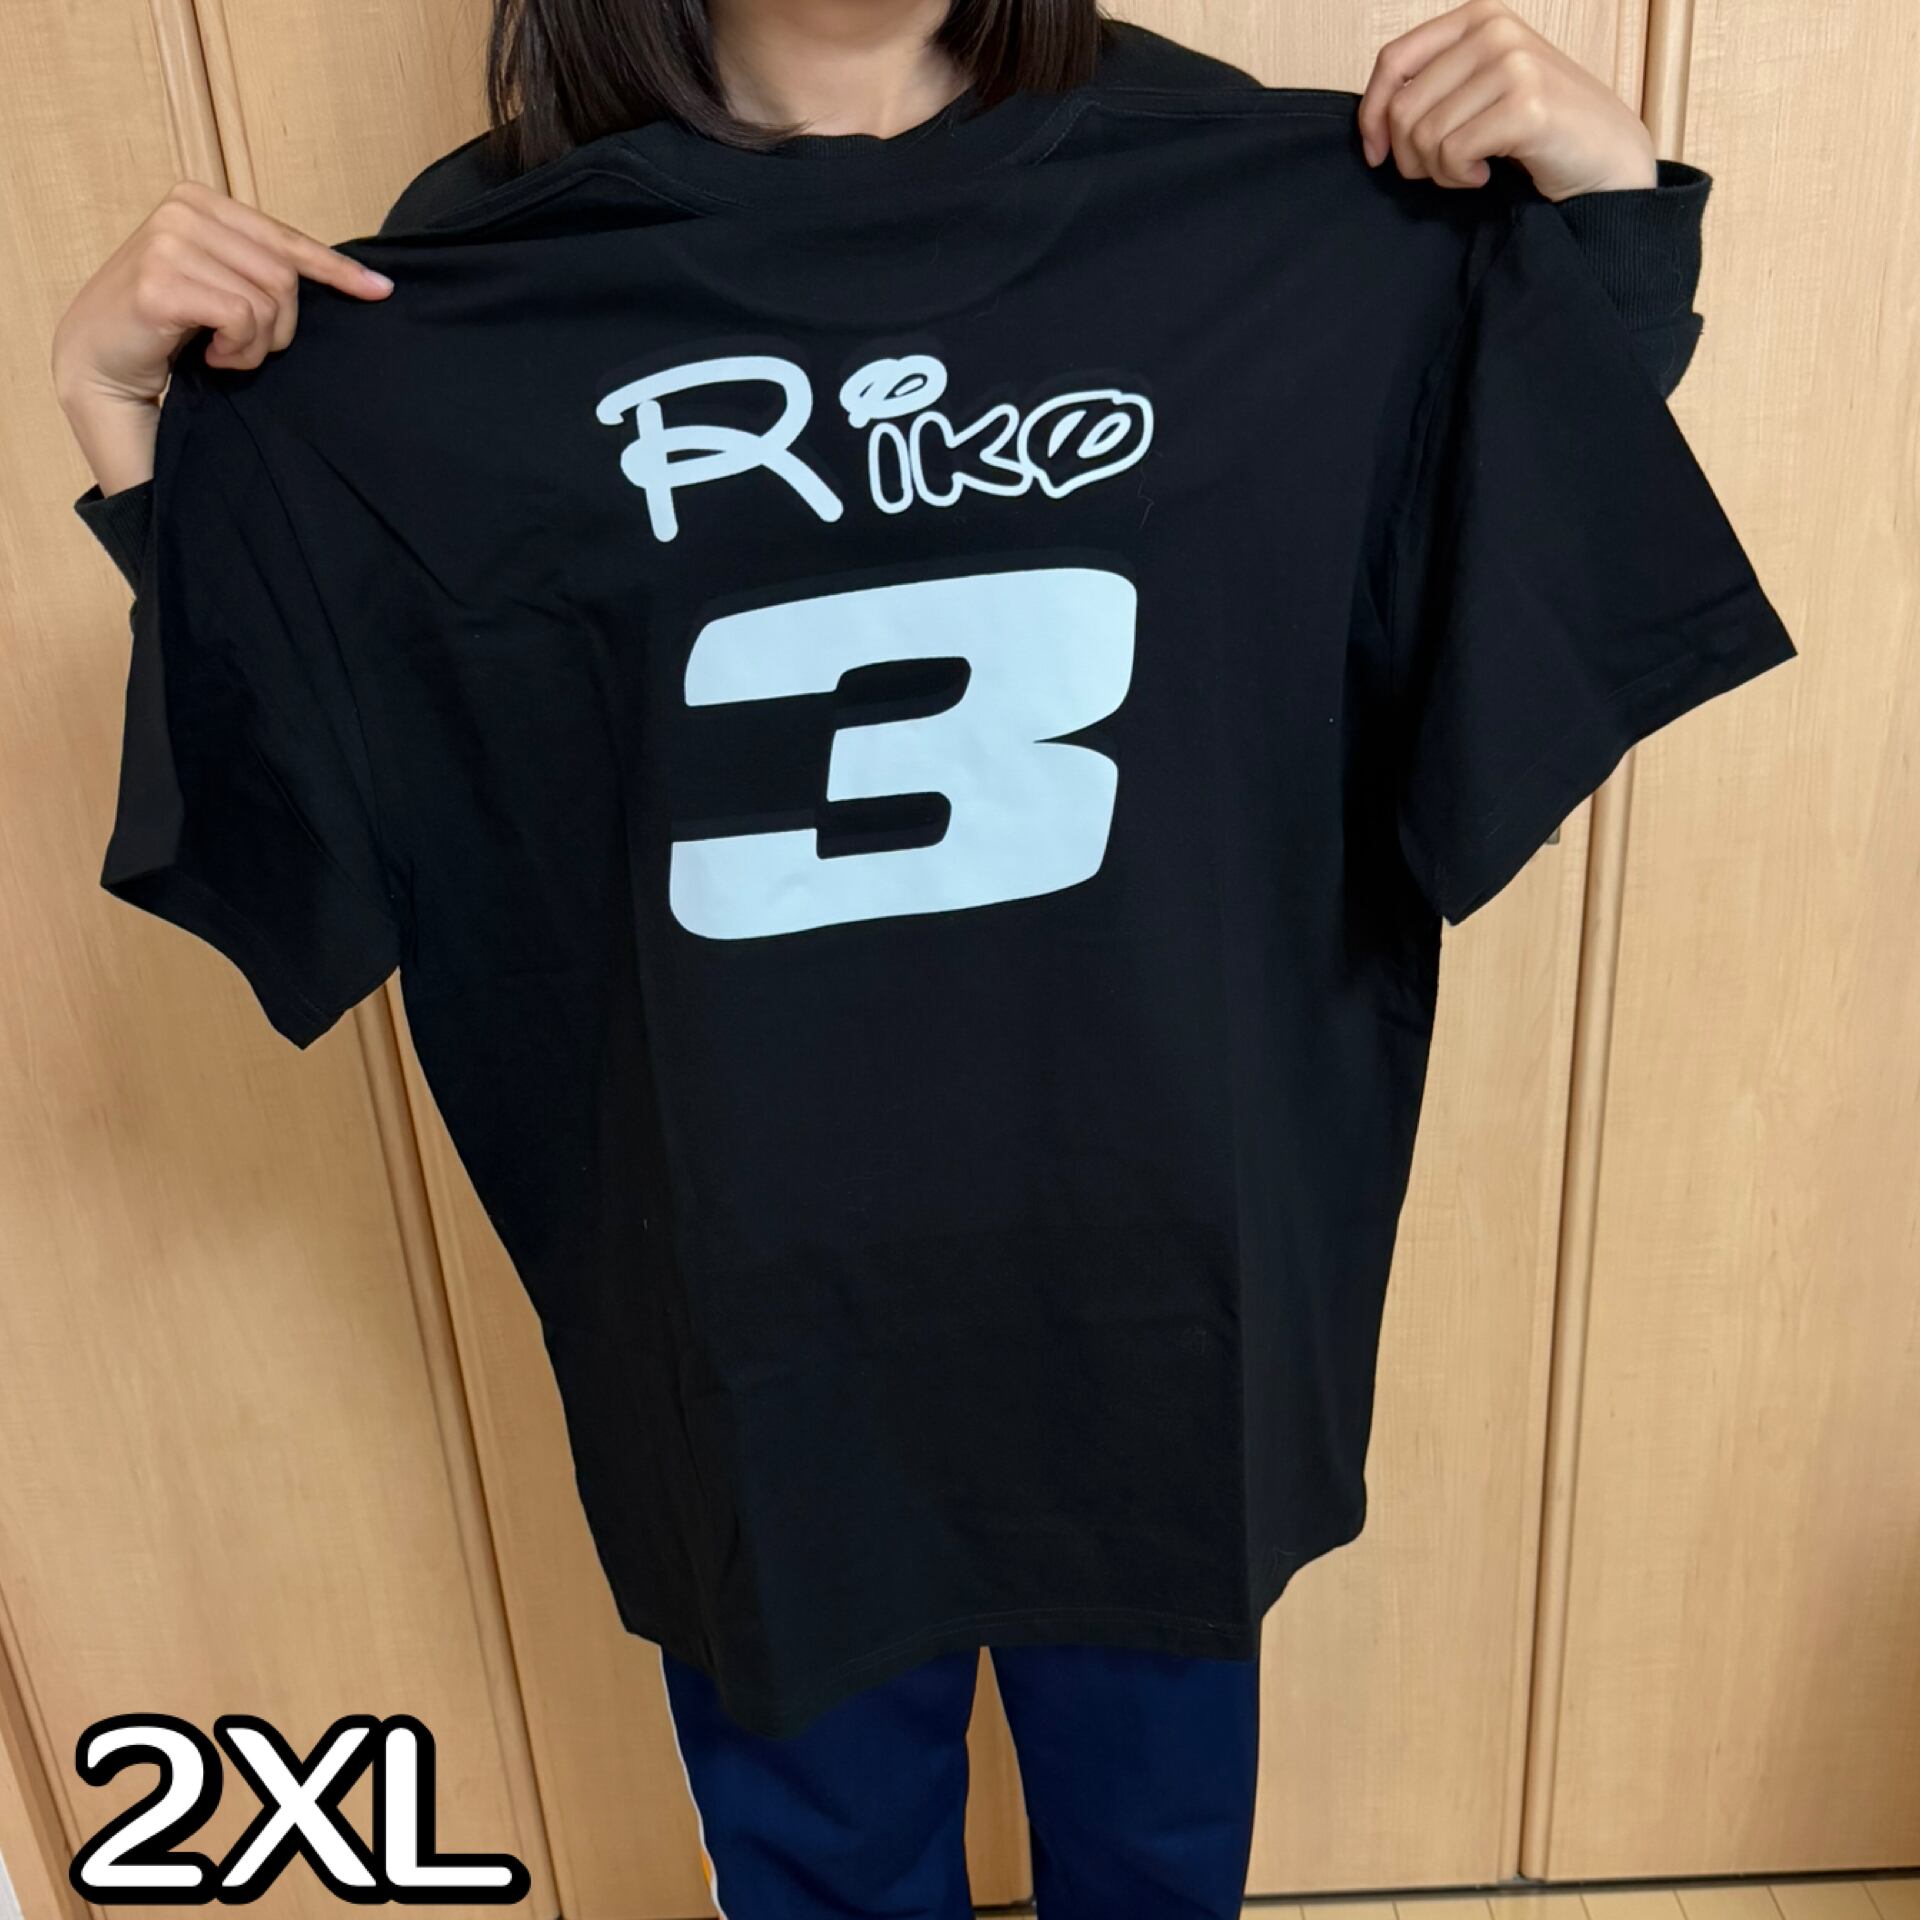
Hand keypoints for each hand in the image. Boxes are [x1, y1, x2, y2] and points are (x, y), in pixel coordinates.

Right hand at [51, 179, 392, 493]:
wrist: (99, 360)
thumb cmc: (167, 326)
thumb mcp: (220, 282)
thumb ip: (262, 268)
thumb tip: (356, 278)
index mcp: (200, 200)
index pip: (287, 239)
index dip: (337, 271)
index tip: (381, 291)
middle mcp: (182, 210)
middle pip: (285, 277)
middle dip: (278, 326)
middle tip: (242, 345)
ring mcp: (167, 242)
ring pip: (267, 302)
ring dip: (255, 344)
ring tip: (220, 350)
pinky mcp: (159, 283)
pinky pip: (242, 319)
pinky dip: (237, 350)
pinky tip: (209, 355)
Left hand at [1357, 0, 1657, 202]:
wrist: (1604, 154)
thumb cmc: (1536, 127)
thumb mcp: (1480, 88)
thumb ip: (1433, 86)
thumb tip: (1373, 122)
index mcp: (1478, 16)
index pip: (1393, 61)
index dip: (1372, 115)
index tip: (1377, 153)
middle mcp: (1495, 30)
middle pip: (1404, 107)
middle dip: (1410, 155)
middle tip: (1442, 168)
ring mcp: (1513, 64)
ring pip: (1425, 135)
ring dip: (1438, 171)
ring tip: (1469, 170)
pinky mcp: (1526, 106)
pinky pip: (1453, 154)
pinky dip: (1460, 177)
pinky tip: (1484, 175)